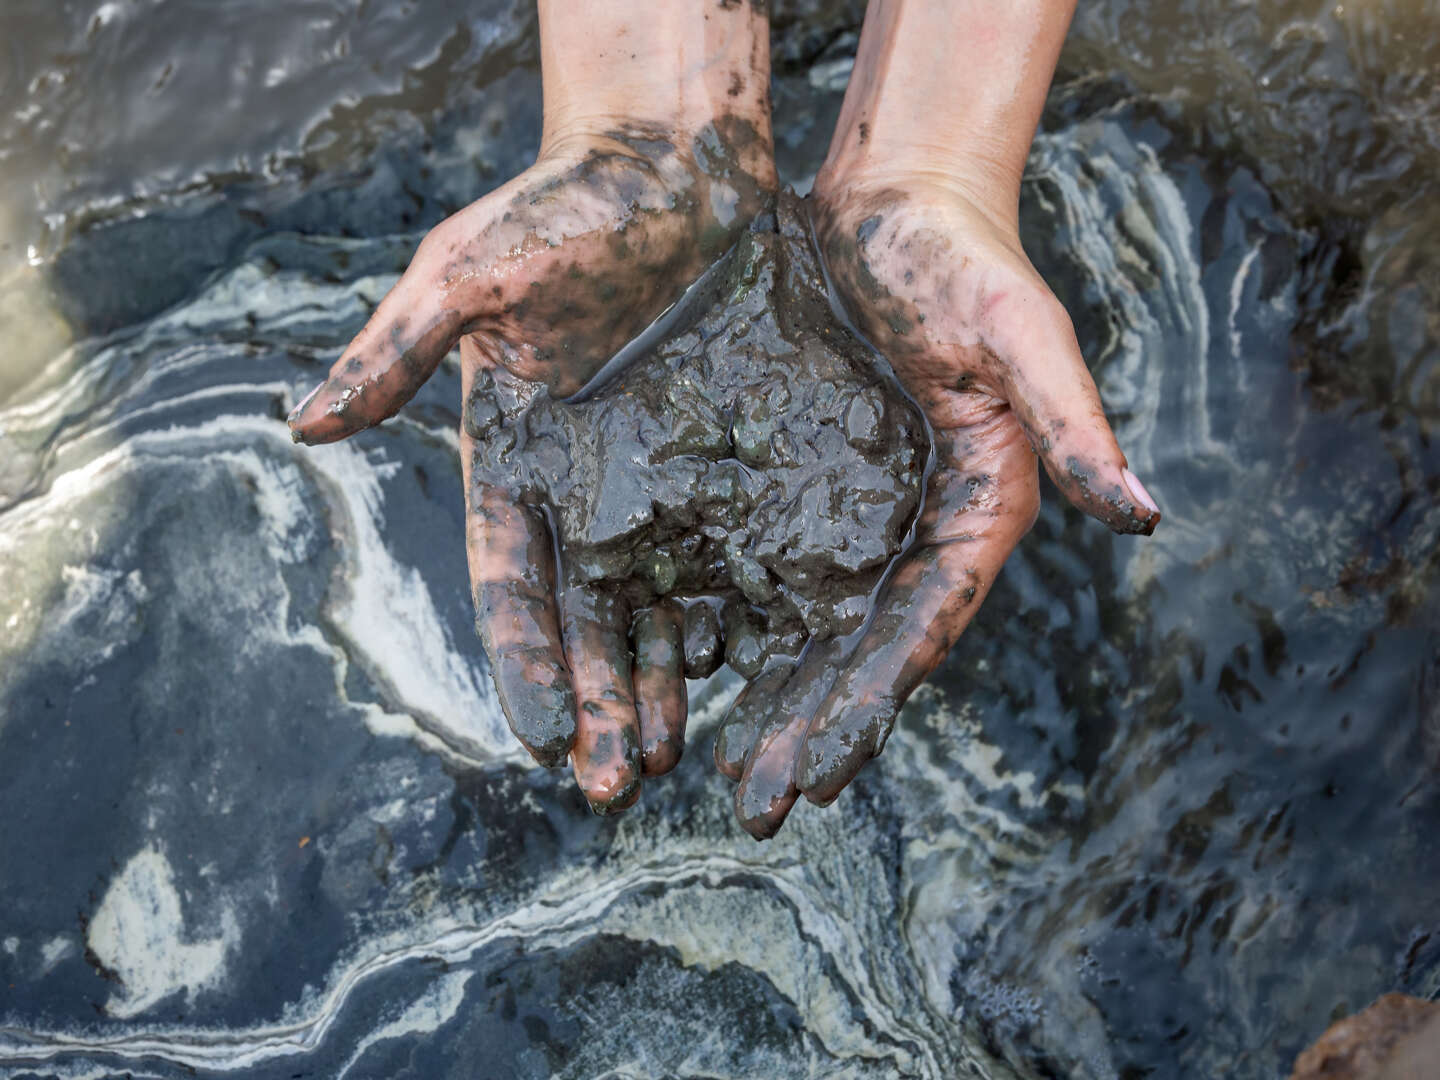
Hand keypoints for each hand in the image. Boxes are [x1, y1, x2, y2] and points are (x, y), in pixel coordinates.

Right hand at [288, 0, 776, 814]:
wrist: (671, 164)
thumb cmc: (561, 207)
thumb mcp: (469, 273)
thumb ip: (397, 352)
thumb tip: (303, 427)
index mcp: (513, 464)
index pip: (510, 583)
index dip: (524, 658)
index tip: (542, 734)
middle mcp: (581, 492)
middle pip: (587, 619)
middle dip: (600, 701)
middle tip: (621, 785)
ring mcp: (657, 483)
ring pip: (659, 605)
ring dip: (663, 685)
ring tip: (676, 759)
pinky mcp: (728, 462)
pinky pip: (735, 553)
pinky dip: (737, 615)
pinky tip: (751, 673)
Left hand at [711, 0, 1160, 839]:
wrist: (892, 197)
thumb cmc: (964, 256)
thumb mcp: (1020, 332)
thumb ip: (1073, 422)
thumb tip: (1144, 516)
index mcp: (977, 511)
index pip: (921, 627)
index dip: (873, 701)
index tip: (823, 775)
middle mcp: (912, 526)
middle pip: (858, 647)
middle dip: (810, 727)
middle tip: (756, 805)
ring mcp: (851, 506)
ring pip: (801, 620)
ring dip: (762, 695)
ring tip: (706, 767)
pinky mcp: (794, 475)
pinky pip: (752, 557)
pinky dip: (721, 614)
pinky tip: (677, 663)